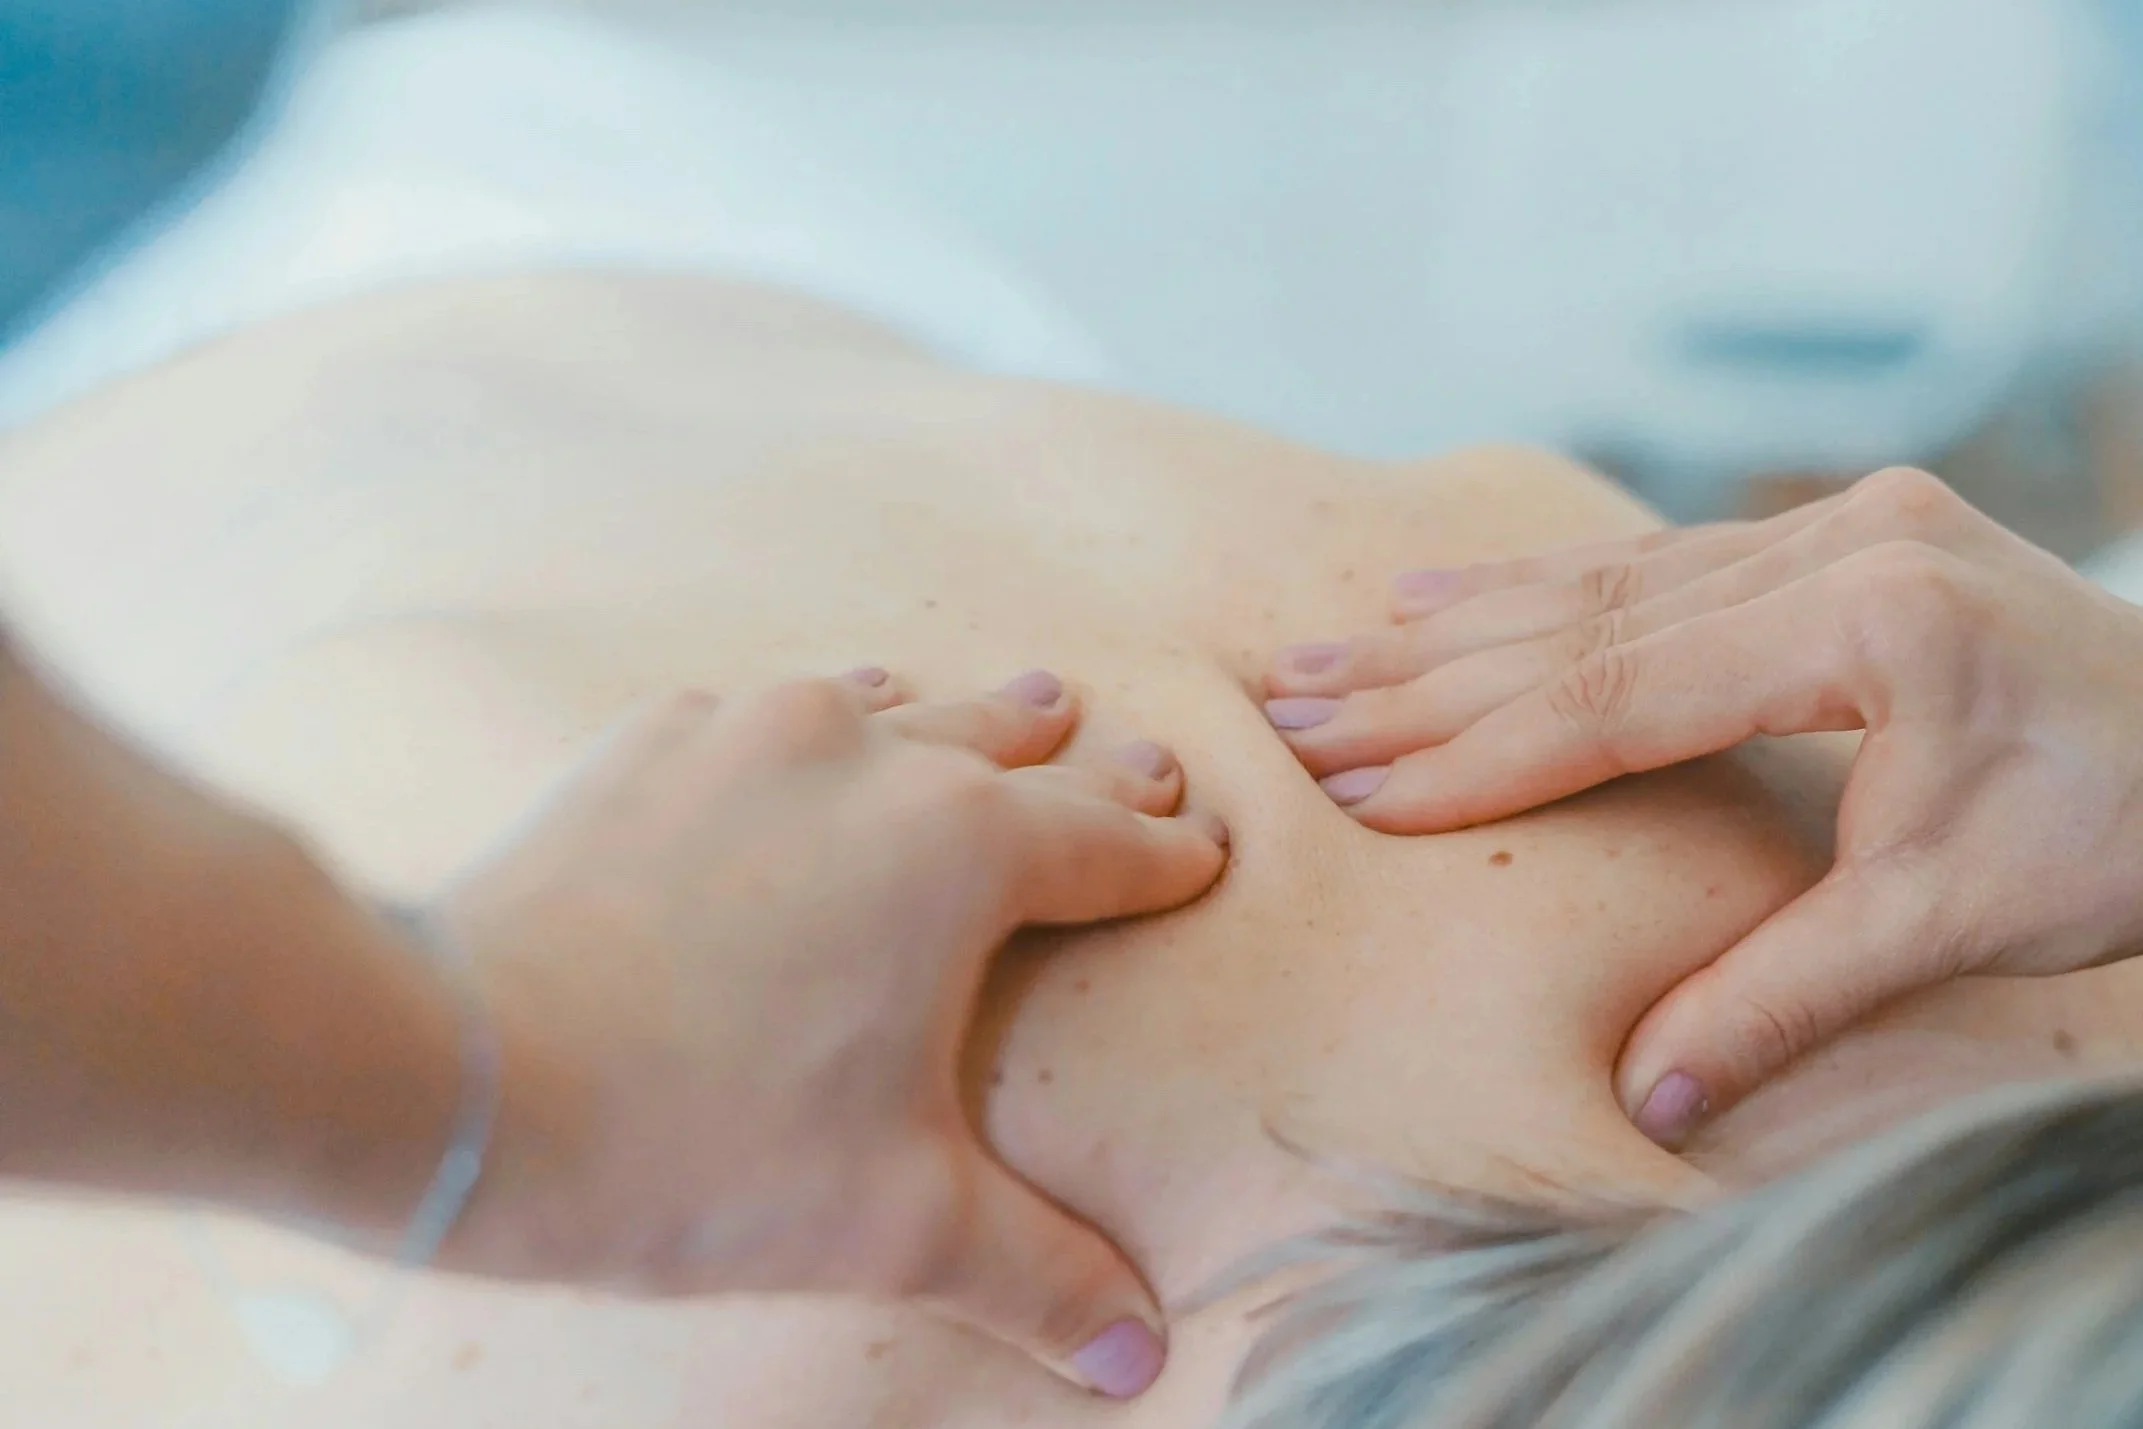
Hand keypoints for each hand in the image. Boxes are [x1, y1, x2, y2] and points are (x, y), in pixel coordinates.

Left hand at [429, 667, 1227, 1396]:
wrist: (460, 1076)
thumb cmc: (696, 1145)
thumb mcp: (895, 1223)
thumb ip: (1037, 1275)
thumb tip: (1136, 1356)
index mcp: (962, 849)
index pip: (1105, 843)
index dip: (1165, 853)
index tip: (1202, 846)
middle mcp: (869, 756)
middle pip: (1012, 745)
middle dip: (1083, 764)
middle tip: (1137, 754)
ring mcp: (749, 733)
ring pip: (891, 705)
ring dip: (956, 720)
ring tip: (1008, 707)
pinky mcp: (648, 745)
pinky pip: (763, 712)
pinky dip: (814, 727)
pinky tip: (807, 737)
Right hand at [1260, 467, 2142, 1145]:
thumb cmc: (2122, 830)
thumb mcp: (1952, 921)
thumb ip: (1784, 993)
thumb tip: (1647, 1097)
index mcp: (1869, 621)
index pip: (1621, 697)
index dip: (1479, 753)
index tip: (1357, 789)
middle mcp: (1845, 542)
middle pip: (1589, 624)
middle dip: (1429, 679)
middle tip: (1291, 705)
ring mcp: (1843, 523)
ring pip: (1611, 581)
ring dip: (1463, 626)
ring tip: (1333, 646)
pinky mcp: (1845, 532)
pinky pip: (1660, 560)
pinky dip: (1547, 590)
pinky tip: (1452, 594)